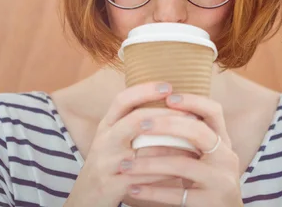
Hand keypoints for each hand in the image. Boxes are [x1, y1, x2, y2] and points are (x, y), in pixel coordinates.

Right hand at [64, 82, 192, 206]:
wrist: (85, 199)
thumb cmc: (108, 164)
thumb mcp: (112, 139)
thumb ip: (131, 122)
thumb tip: (165, 102)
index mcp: (106, 125)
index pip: (122, 100)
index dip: (144, 90)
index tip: (168, 86)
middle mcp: (105, 140)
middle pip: (135, 120)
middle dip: (166, 116)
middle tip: (191, 115)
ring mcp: (107, 163)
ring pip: (144, 150)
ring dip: (174, 146)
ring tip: (196, 142)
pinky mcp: (112, 185)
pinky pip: (144, 176)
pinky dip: (165, 172)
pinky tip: (182, 169)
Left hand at [121, 93, 243, 206]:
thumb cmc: (205, 178)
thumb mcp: (205, 154)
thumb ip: (190, 136)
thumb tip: (154, 108)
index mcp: (223, 141)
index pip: (214, 111)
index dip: (193, 101)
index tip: (168, 97)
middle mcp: (226, 157)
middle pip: (199, 133)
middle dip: (168, 125)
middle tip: (140, 124)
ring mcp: (220, 180)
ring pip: (182, 165)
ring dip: (149, 164)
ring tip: (124, 165)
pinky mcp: (210, 203)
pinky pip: (176, 194)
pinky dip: (152, 191)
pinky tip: (132, 189)